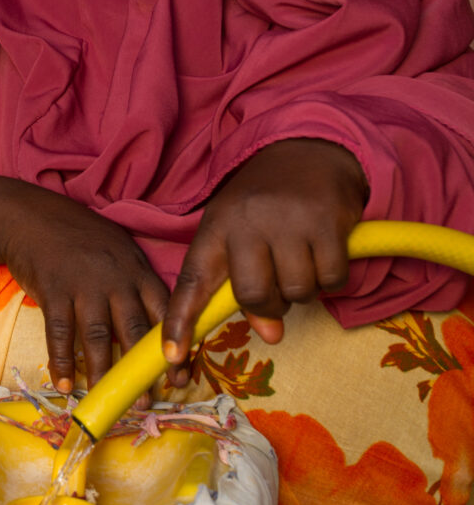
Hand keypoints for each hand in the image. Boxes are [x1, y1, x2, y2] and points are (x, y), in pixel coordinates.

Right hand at [0, 186, 168, 394]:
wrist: (32, 217)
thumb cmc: (80, 238)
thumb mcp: (118, 250)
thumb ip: (136, 284)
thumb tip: (155, 326)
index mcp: (136, 269)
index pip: (163, 311)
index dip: (173, 346)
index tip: (180, 376)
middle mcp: (114, 278)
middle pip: (133, 328)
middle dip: (140, 369)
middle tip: (146, 401)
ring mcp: (83, 284)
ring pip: (97, 335)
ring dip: (102, 371)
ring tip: (105, 397)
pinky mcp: (53, 291)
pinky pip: (59, 333)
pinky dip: (62, 361)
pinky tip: (64, 384)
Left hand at [162, 139, 367, 381]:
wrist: (308, 147)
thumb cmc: (265, 200)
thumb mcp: (239, 231)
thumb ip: (242, 284)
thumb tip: (271, 335)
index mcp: (216, 226)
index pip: (192, 280)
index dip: (180, 321)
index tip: (171, 357)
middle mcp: (247, 221)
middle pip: (254, 295)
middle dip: (269, 305)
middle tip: (277, 286)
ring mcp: (288, 220)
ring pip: (297, 293)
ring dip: (303, 289)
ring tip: (300, 258)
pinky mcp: (327, 222)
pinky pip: (331, 279)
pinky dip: (331, 277)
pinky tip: (324, 250)